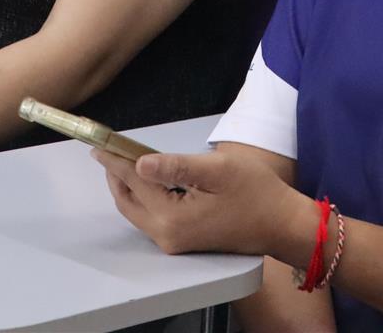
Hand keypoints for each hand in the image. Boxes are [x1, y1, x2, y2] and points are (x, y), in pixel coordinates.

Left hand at [95, 147, 311, 261]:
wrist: (283, 225)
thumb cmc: (256, 192)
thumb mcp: (218, 170)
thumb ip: (177, 166)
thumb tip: (139, 162)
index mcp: (172, 218)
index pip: (134, 181)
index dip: (115, 158)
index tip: (99, 140)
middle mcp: (167, 235)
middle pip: (128, 202)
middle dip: (115, 174)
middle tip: (108, 147)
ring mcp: (174, 242)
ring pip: (137, 211)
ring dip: (128, 185)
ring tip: (124, 158)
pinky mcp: (183, 241)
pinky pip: (151, 217)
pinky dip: (143, 196)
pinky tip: (149, 178)